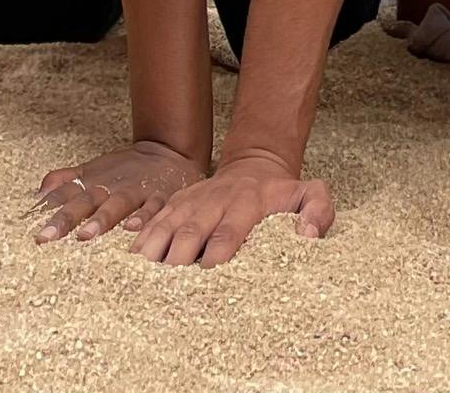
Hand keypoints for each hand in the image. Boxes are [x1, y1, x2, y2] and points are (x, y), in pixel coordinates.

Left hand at [34, 137, 199, 242]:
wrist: (169, 152)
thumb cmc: (125, 170)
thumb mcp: (93, 170)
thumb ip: (65, 180)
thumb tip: (38, 193)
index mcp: (93, 183)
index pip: (64, 195)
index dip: (46, 211)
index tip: (28, 228)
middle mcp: (110, 188)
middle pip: (84, 202)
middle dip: (65, 219)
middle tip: (45, 236)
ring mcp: (135, 192)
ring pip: (116, 205)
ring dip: (101, 219)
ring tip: (85, 235)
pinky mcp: (159, 198)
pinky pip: (152, 210)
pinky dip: (143, 218)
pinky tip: (133, 229)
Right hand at [126, 149, 335, 266]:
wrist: (256, 163)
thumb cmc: (282, 192)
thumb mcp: (310, 192)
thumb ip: (318, 210)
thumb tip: (307, 236)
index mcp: (247, 203)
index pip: (229, 232)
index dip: (216, 254)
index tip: (206, 276)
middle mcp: (216, 201)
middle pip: (192, 231)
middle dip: (178, 258)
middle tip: (166, 286)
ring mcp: (193, 200)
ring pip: (169, 224)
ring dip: (154, 249)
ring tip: (140, 276)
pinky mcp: (178, 202)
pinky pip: (156, 219)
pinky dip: (142, 238)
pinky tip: (131, 259)